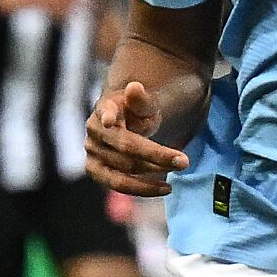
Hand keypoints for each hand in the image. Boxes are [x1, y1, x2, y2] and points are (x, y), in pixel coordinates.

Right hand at [82, 77, 190, 199]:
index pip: (106, 111)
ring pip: (124, 168)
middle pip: (126, 146)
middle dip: (156, 155)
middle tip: (185, 161)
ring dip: (153, 171)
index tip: (110, 120)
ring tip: (178, 169)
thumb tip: (134, 87)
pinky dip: (143, 189)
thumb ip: (142, 100)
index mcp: (104, 108)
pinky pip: (119, 184)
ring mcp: (92, 153)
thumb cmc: (137, 113)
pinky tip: (166, 188)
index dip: (107, 115)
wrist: (124, 126)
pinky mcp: (96, 171)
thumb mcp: (145, 103)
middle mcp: (94, 131)